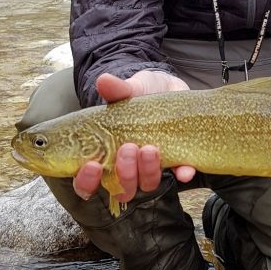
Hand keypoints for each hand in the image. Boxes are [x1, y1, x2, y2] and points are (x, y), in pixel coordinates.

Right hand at [73, 70, 195, 202]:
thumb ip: (116, 90)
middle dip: (124, 173)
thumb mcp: (128, 89)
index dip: (87, 181)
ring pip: (147, 184)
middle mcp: (127, 167)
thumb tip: (103, 81)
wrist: (167, 88)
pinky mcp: (177, 161)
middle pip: (121, 188)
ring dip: (148, 171)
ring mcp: (151, 167)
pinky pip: (179, 175)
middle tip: (128, 148)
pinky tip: (184, 169)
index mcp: (105, 156)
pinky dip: (182, 173)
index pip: (87, 182)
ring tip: (150, 148)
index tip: (93, 165)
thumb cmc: (138, 95)